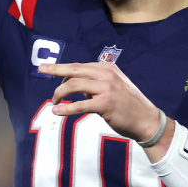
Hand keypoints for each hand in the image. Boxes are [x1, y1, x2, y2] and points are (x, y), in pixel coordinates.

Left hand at [40, 62, 160, 141]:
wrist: (147, 120)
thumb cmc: (128, 105)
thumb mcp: (114, 86)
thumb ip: (95, 84)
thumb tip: (75, 86)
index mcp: (108, 68)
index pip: (80, 66)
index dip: (63, 69)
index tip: (50, 70)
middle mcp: (107, 75)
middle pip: (75, 69)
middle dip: (55, 69)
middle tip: (41, 69)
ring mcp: (106, 88)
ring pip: (74, 85)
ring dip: (60, 93)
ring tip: (54, 101)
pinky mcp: (105, 104)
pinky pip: (80, 105)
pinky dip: (66, 108)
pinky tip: (57, 111)